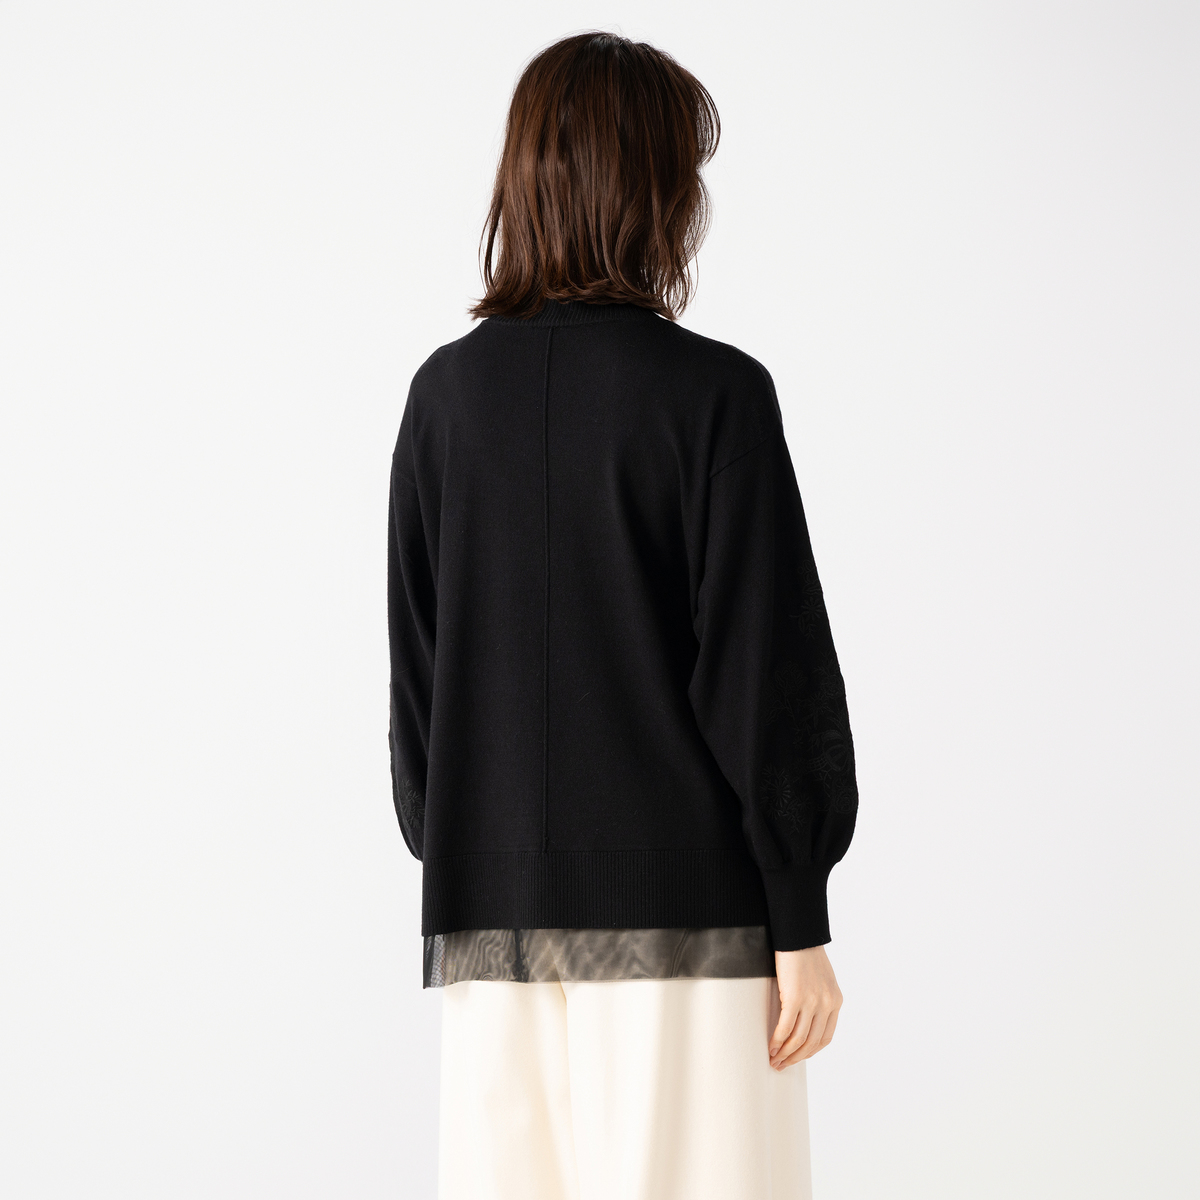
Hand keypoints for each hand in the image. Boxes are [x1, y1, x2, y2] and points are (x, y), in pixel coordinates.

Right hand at [768, 945, 841, 1069]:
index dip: (809, 1051)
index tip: (797, 1057)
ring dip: (785, 1053)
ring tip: (774, 1060)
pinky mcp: (795, 997)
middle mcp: (827, 1005)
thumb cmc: (806, 953)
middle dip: (795, 1057)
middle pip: (811, 1043)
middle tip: (782, 1065)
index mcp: (836, 1001)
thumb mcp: (822, 979)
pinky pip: (785, 1027)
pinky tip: (770, 1046)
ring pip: (798, 1039)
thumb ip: (819, 998)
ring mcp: (812, 1002)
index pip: (825, 1038)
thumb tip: (805, 1018)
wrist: (799, 934)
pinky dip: (777, 1041)